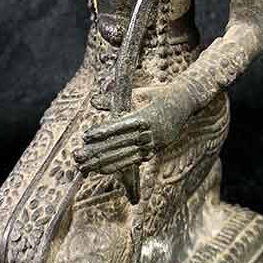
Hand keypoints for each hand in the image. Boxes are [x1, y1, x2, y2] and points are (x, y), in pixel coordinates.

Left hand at [73, 88, 192, 175]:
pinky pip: (132, 161)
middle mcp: (147, 133)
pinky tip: (101, 170)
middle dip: (96, 152)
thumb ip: (116, 98)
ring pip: (123, 156)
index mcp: (144, 117)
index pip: (119, 126)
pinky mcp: (153, 151)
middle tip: (77, 156)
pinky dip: (117, 166)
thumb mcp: (139, 92)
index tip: (85, 136)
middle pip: (118, 145)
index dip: (102, 132)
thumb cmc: (160, 94)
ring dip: (102, 163)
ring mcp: (151, 144)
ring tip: (85, 167)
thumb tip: (94, 100)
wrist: (185, 104)